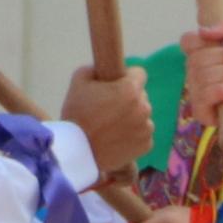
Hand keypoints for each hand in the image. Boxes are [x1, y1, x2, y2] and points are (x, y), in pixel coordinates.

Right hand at [58, 65, 152, 182]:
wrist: (76, 153)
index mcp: (130, 89)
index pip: (140, 73)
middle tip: (109, 109)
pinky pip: (142, 134)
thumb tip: (100, 70)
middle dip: (128, 99)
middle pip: (140, 96)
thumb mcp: (78, 82)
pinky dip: (133, 136)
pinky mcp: (146, 145)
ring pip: (142, 116)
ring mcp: (146, 128)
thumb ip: (93, 70)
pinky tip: (116, 139)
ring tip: (111, 127)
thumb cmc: (76, 115)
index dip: (127, 77)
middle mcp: (143, 107)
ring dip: (132, 118)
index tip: (117, 85)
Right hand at [180, 25, 222, 127]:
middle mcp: (195, 73)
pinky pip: (203, 96)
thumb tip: (202, 31)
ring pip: (201, 76)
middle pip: (196, 59)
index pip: (187, 41)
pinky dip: (222, 90)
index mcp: (202, 54)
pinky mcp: (202, 112)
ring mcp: (197, 93)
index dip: (203, 40)